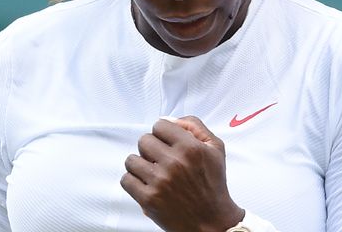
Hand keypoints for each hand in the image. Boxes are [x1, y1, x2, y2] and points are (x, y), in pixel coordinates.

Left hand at [121, 116, 244, 231]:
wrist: (212, 222)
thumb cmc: (213, 185)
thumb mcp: (215, 149)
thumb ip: (195, 127)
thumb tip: (170, 119)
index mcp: (190, 148)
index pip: (159, 125)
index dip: (162, 133)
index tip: (166, 143)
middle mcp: (174, 163)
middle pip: (144, 140)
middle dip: (151, 148)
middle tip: (160, 159)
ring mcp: (160, 181)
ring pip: (131, 159)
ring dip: (140, 165)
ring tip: (152, 172)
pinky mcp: (149, 199)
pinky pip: (126, 180)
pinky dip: (133, 181)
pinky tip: (146, 184)